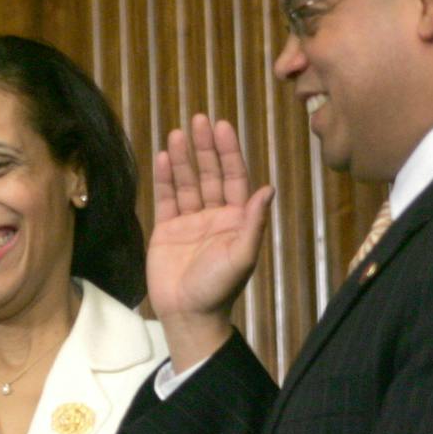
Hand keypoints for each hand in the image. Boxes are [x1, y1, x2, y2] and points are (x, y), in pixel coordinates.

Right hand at [148, 116, 272, 369]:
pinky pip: (166, 199)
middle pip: (209, 173)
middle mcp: (213, 215)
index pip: (233, 177)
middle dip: (205, 146)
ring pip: (187, 182)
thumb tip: (268, 189)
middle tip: (198, 118)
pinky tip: (164, 157)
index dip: (229, 152)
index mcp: (236, 220)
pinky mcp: (166, 230)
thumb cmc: (218, 288)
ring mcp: (188, 222)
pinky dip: (165, 178)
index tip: (222, 126)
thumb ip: (253, 222)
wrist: (187, 314)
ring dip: (183, 157)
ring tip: (178, 132)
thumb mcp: (242, 255)